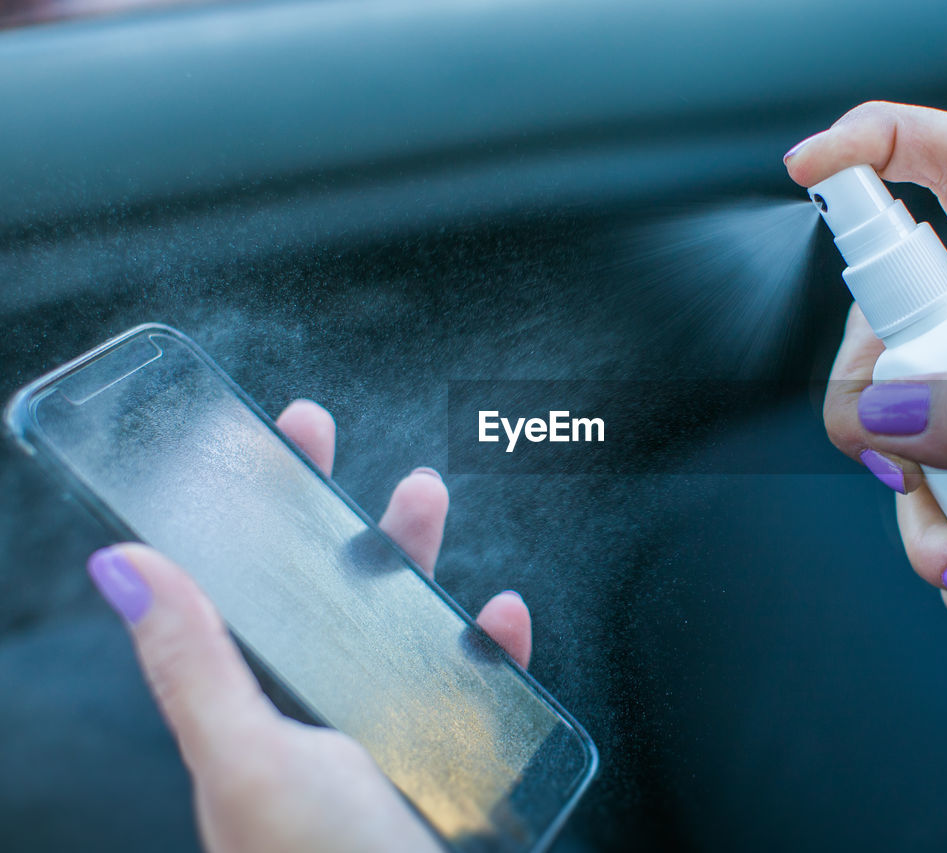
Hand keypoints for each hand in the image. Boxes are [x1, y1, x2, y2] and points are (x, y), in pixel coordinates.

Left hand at [85, 399, 531, 852]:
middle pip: (317, 595)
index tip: (254, 443)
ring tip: (427, 494)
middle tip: (327, 439)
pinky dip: (491, 649)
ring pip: (399, 629)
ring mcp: (387, 744)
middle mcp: (316, 723)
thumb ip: (194, 665)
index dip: (242, 514)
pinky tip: (501, 619)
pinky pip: (476, 691)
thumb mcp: (250, 763)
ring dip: (412, 561)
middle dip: (323, 512)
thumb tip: (122, 564)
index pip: (237, 593)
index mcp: (255, 716)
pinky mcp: (453, 767)